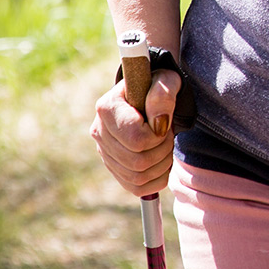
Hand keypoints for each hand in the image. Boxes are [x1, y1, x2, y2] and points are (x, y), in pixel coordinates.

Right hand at [90, 69, 180, 196]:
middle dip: (162, 150)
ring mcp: (104, 152)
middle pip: (137, 160)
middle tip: (169, 134)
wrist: (151, 96)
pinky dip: (157, 179)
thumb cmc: (158, 86)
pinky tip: (162, 160)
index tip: (165, 123)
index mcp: (107, 107)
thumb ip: (163, 93)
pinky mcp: (113, 168)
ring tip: (166, 145)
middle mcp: (99, 132)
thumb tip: (158, 122)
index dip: (158, 136)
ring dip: (162, 164)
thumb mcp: (166, 80)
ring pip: (137, 176)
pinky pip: (136, 187)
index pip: (135, 138)